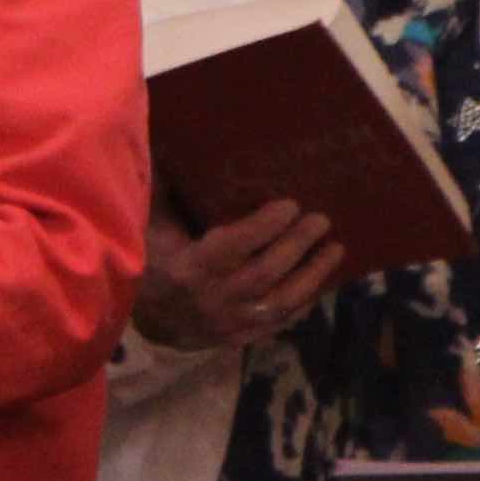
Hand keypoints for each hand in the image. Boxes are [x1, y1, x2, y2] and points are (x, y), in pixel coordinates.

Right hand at [128, 198, 344, 351]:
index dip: (264, 226)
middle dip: (297, 245)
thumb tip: (177, 142)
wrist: (144, 319)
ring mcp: (227, 323)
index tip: (291, 204)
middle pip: (264, 273)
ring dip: (312, 275)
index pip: (232, 246)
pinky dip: (302, 305)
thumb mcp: (151, 225)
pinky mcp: (238, 338)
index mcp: (187, 265)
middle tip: (322, 219)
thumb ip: (168, 191)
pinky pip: (278, 324)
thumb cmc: (151, 258)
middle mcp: (211, 297)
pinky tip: (320, 284)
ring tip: (335, 249)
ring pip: (279, 303)